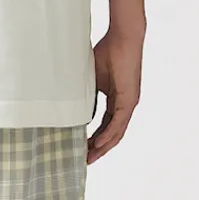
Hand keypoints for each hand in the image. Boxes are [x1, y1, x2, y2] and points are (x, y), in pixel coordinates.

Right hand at [89, 28, 143, 162]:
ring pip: (116, 132)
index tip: (80, 148)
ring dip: (103, 147)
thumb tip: (68, 106)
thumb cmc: (107, 52)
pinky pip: (119, 123)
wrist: (122, 38)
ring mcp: (128, 104)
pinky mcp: (130, 100)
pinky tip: (98, 144)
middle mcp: (125, 105)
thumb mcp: (90, 78)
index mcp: (116, 100)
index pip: (105, 125)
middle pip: (112, 134)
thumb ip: (84, 93)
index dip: (93, 138)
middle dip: (97, 149)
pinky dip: (108, 135)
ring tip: (89, 158)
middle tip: (83, 161)